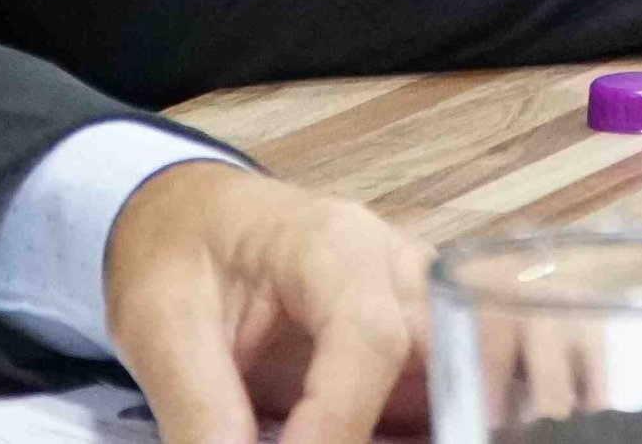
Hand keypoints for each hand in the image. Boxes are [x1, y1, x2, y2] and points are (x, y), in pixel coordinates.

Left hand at [103, 162, 429, 443]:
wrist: (188, 219)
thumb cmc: (177, 253)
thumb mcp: (162, 327)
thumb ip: (200, 408)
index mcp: (330, 241)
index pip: (370, 338)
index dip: (339, 426)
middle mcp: (396, 265)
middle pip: (457, 351)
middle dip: (437, 423)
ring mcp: (419, 300)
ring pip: (479, 371)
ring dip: (447, 423)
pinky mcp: (420, 341)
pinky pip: (456, 392)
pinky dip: (437, 425)